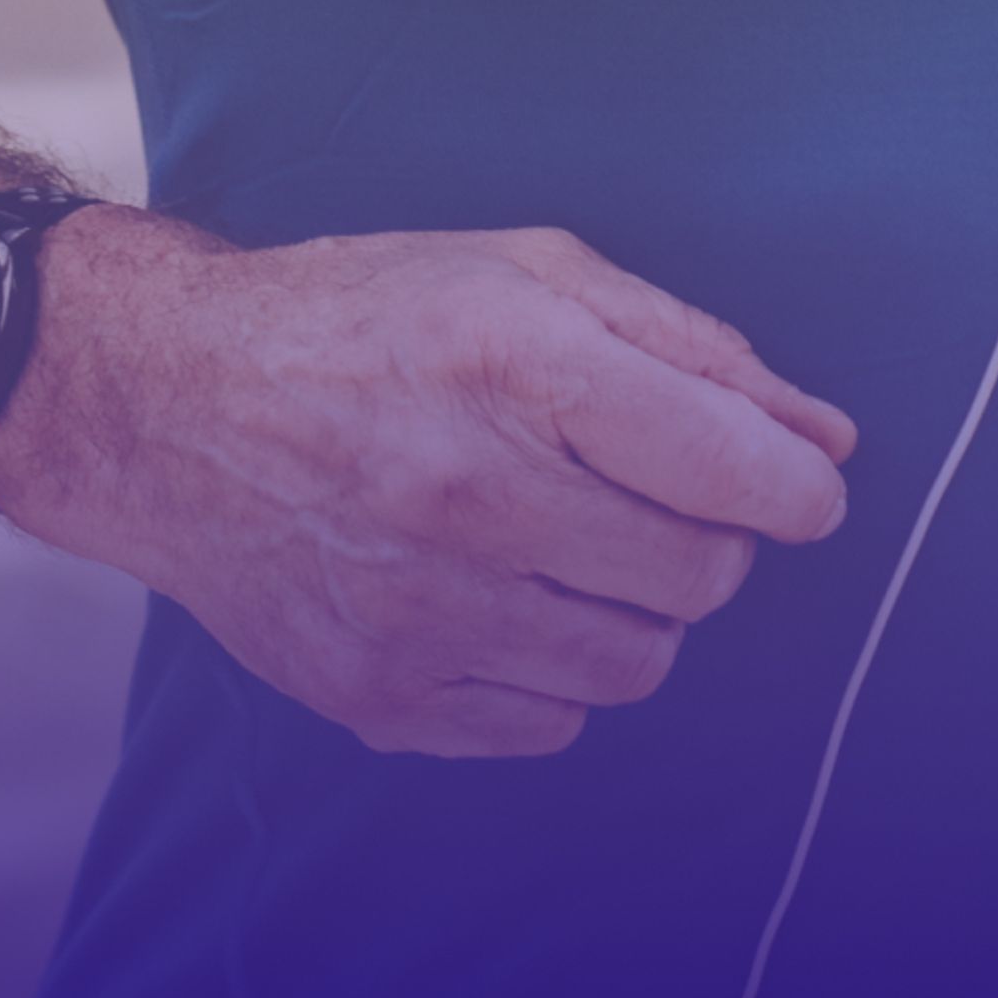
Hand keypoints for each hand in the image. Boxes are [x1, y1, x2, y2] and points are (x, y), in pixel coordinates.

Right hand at [0, 213, 854, 760]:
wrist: (174, 405)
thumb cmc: (373, 318)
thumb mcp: (534, 273)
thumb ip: (694, 350)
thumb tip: (824, 439)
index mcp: (516, 365)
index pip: (727, 467)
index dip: (797, 490)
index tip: (803, 492)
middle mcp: (468, 495)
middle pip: (695, 575)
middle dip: (710, 540)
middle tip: (655, 497)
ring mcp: (418, 609)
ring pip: (634, 665)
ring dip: (636, 610)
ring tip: (575, 545)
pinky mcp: (376, 694)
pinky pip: (547, 724)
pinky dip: (554, 671)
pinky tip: (505, 596)